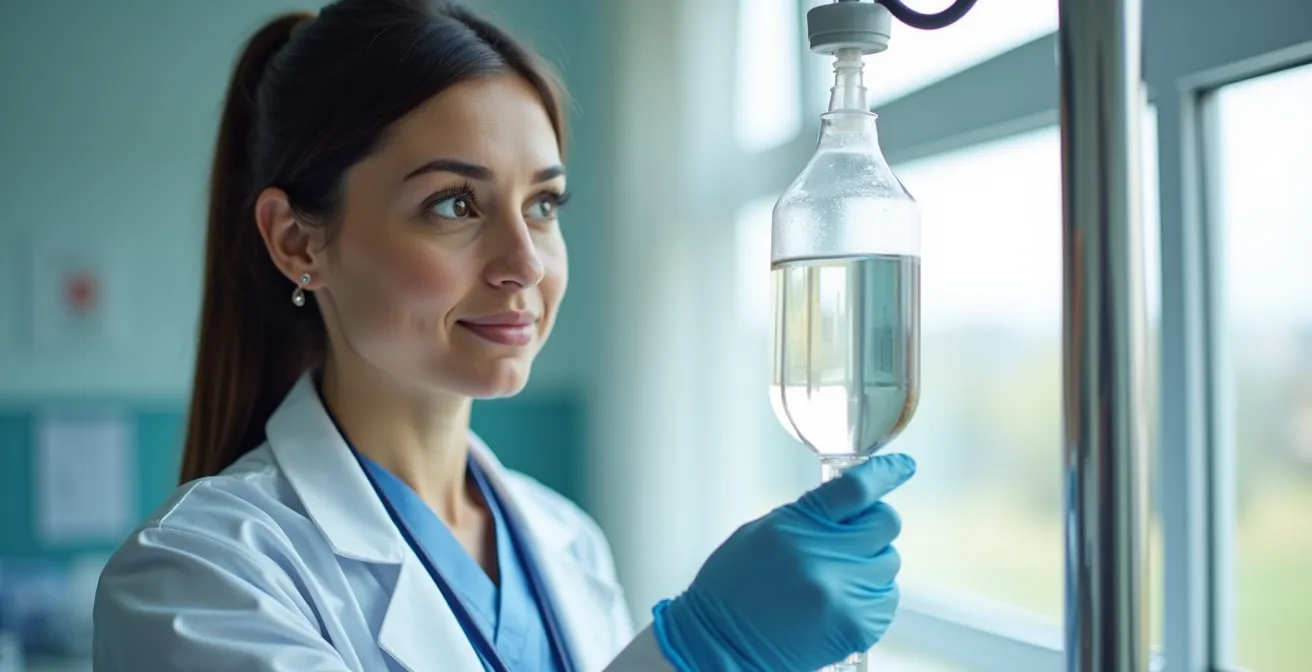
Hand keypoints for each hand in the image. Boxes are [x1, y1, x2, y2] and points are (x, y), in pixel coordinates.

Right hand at [651, 453, 914, 671]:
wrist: (721, 645)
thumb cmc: (735, 589)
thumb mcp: (761, 534)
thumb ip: (809, 517)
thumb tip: (852, 505)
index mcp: (797, 524)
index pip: (856, 489)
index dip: (886, 472)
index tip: (904, 465)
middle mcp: (824, 557)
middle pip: (884, 523)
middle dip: (873, 526)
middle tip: (849, 541)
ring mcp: (843, 593)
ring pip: (889, 562)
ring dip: (870, 566)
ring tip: (834, 581)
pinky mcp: (857, 625)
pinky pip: (887, 598)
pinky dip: (871, 597)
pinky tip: (841, 603)